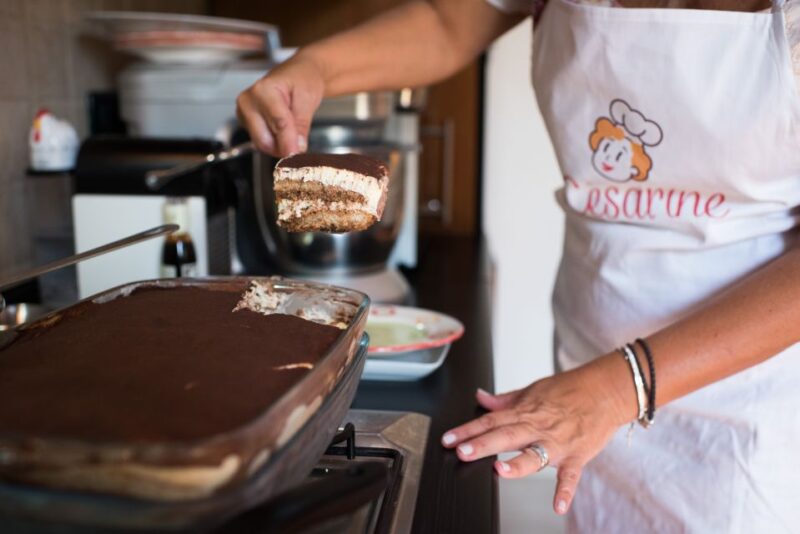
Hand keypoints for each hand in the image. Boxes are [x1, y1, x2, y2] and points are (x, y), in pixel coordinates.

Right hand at [236, 53, 325, 156]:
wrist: (298, 74)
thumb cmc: (302, 79)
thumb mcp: (308, 98)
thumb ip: (301, 125)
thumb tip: (297, 148)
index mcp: (262, 90)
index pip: (278, 124)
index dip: (290, 143)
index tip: (299, 155)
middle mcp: (248, 102)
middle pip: (265, 140)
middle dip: (285, 146)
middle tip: (302, 144)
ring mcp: (244, 113)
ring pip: (263, 144)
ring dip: (281, 145)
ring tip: (294, 129)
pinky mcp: (246, 123)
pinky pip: (262, 142)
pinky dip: (276, 142)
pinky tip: (285, 130)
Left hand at [441, 360, 631, 514]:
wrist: (605, 391)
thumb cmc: (569, 390)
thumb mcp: (532, 390)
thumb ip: (505, 400)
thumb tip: (481, 398)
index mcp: (524, 412)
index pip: (490, 421)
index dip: (467, 430)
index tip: (448, 439)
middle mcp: (538, 427)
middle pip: (506, 435)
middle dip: (483, 444)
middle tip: (463, 451)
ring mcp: (557, 443)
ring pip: (534, 454)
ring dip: (517, 463)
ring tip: (499, 470)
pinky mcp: (577, 456)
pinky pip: (571, 476)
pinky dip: (565, 491)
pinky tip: (558, 506)